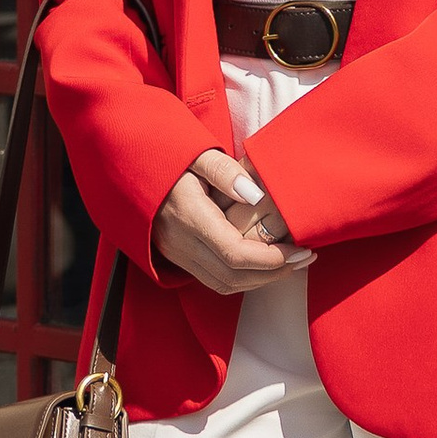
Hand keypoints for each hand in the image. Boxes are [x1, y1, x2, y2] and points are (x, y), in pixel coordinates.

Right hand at [151, 150, 312, 294]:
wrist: (131, 168)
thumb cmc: (168, 155)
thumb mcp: (195, 152)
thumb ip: (224, 171)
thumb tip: (256, 196)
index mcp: (188, 216)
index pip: (235, 254)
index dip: (272, 258)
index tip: (300, 249)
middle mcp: (180, 243)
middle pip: (233, 277)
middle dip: (274, 273)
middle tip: (305, 258)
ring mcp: (176, 254)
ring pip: (224, 284)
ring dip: (260, 280)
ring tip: (291, 263)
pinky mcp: (177, 257)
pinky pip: (214, 280)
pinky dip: (242, 278)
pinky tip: (263, 264)